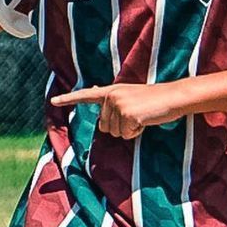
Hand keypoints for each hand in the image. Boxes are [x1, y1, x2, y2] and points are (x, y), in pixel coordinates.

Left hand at [50, 83, 183, 138]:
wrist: (173, 96)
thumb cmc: (154, 100)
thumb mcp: (129, 96)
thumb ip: (112, 100)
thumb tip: (97, 100)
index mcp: (111, 90)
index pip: (86, 95)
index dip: (68, 99)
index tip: (52, 101)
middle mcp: (111, 96)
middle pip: (105, 127)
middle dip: (121, 127)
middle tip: (138, 114)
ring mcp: (118, 105)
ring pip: (115, 133)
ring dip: (130, 130)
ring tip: (142, 116)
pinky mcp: (128, 115)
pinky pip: (126, 135)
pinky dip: (137, 132)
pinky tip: (145, 121)